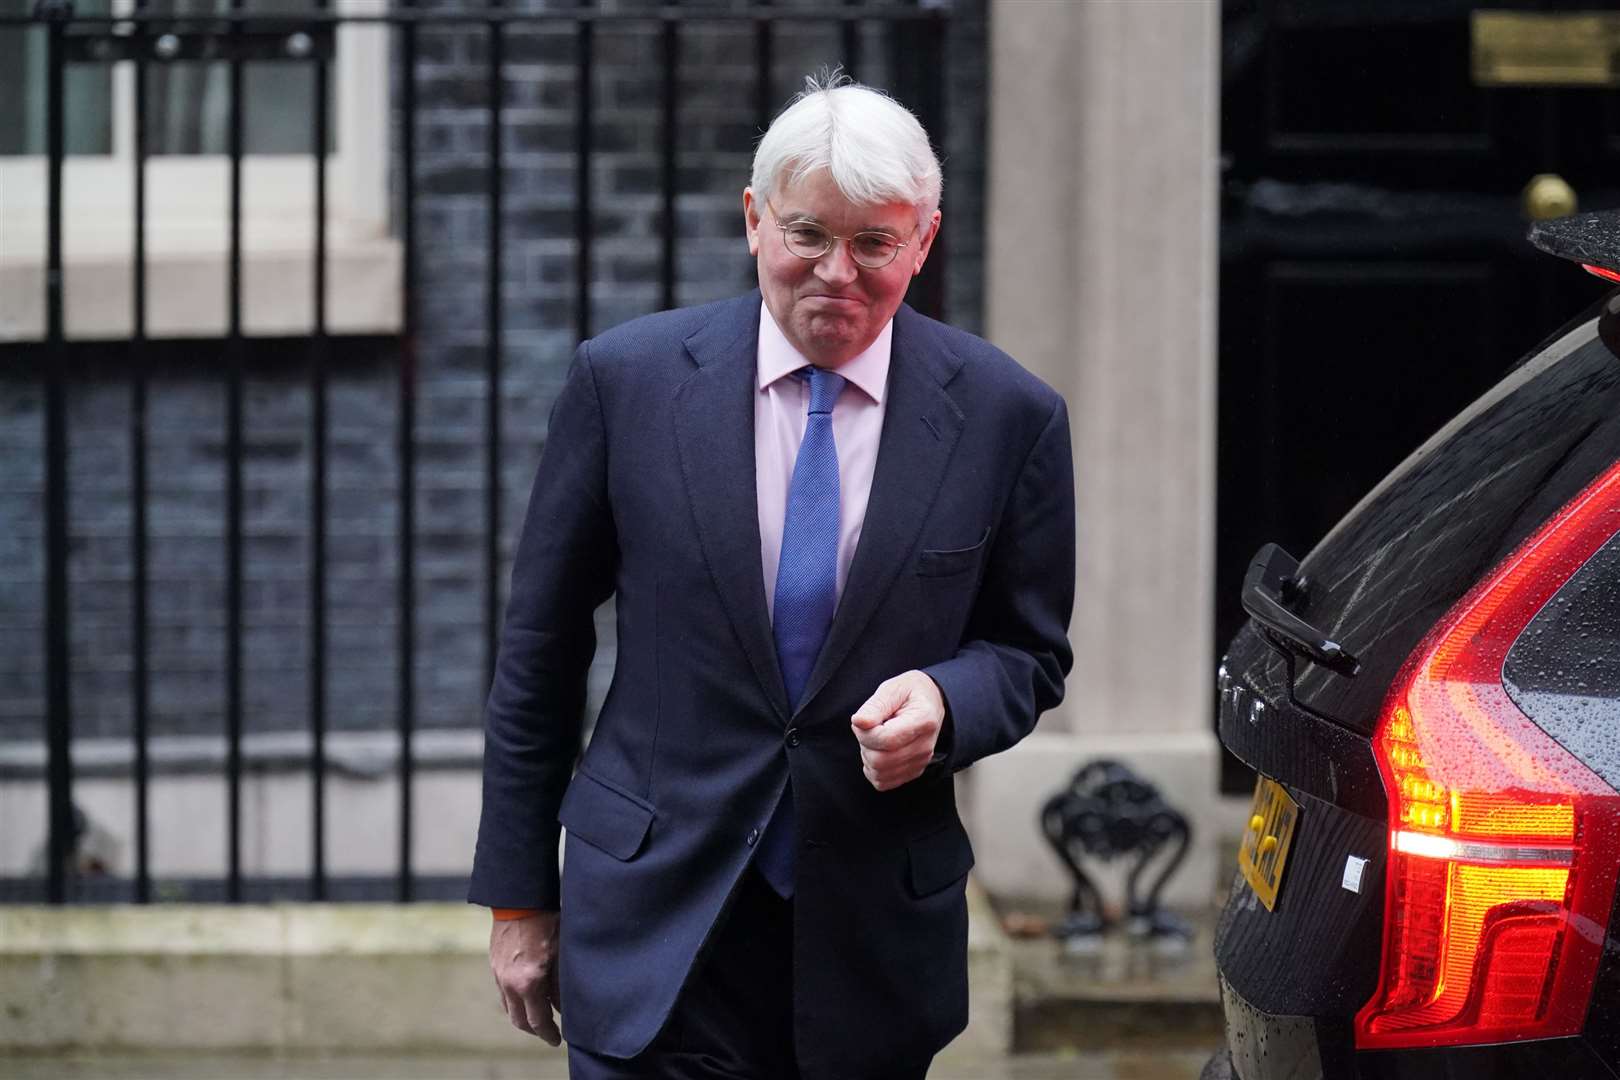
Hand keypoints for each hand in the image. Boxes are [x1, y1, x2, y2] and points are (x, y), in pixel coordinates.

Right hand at [490, 910, 562, 1044]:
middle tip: (548, 1031)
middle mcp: (510, 983)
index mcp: (529, 982)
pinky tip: (527, 994)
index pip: (538, 1020)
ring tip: (539, 1014)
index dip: (548, 1033)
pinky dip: (515, 1000)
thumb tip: (564, 1005)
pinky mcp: (495, 965)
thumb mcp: (561, 954)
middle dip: (534, 1030)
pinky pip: (503, 992)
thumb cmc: (546, 922)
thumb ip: (561, 984)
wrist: (519, 900)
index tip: (557, 1039)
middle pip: (519, 1020)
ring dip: (523, 1015)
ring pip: (509, 1007)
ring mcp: (499, 975)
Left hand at [850, 671, 945, 791]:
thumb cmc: (909, 693)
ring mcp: (921, 762)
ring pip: (879, 774)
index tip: (864, 719)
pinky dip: (873, 769)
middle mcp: (925, 746)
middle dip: (864, 744)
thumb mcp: (892, 689)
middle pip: (880, 760)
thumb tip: (858, 722)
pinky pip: (883, 782)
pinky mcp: (914, 772)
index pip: (886, 739)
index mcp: (923, 720)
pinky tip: (878, 750)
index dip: (865, 732)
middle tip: (869, 728)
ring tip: (876, 737)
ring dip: (868, 756)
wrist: (931, 701)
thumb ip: (875, 706)